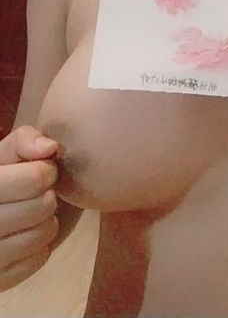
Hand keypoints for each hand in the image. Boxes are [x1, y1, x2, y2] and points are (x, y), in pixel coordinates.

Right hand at [0, 125, 58, 290]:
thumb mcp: (5, 153)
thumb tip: (50, 148)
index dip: (46, 171)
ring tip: (35, 213)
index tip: (42, 171)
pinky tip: (27, 234)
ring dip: (48, 220)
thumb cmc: (1, 177)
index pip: (34, 179)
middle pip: (41, 206)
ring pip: (42, 234)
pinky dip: (41, 245)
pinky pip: (38, 259)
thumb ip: (25, 140)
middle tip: (40, 193)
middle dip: (48, 196)